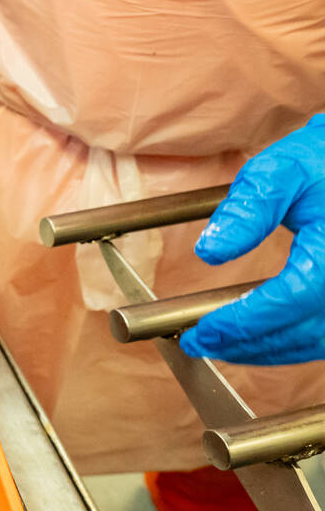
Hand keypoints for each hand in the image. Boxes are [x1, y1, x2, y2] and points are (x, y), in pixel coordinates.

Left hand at [180, 115, 324, 363]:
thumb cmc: (321, 161)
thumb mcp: (281, 172)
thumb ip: (247, 210)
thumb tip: (209, 252)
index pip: (288, 301)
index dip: (240, 323)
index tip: (198, 333)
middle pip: (302, 333)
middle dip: (246, 345)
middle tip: (198, 344)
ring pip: (317, 342)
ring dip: (268, 350)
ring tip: (220, 344)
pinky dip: (291, 342)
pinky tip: (257, 337)